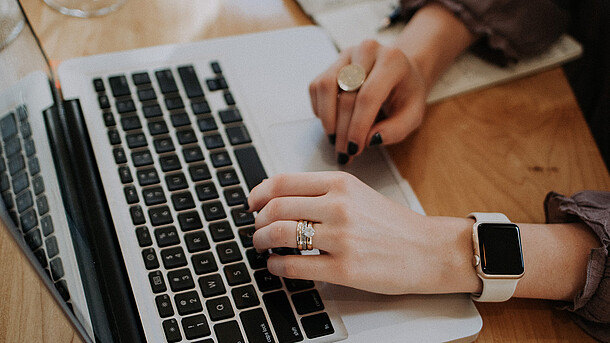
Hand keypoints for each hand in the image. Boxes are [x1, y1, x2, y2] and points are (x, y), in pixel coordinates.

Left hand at [247, 171, 475, 294]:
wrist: (429, 250)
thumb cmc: (394, 224)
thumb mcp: (359, 194)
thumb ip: (323, 193)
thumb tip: (281, 200)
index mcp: (341, 184)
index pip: (283, 182)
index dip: (259, 193)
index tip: (252, 203)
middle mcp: (339, 206)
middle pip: (276, 208)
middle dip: (257, 221)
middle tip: (256, 229)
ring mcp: (341, 238)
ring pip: (280, 234)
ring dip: (262, 242)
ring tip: (262, 247)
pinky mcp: (345, 269)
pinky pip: (294, 266)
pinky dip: (276, 267)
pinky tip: (276, 267)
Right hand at [308, 40, 427, 163]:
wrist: (401, 71)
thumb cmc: (406, 94)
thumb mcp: (413, 115)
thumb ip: (396, 130)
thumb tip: (370, 140)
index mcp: (392, 61)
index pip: (368, 96)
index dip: (358, 126)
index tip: (354, 149)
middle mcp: (367, 51)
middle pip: (346, 95)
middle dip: (343, 130)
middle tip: (344, 152)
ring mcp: (347, 54)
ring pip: (325, 87)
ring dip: (327, 119)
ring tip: (335, 139)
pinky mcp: (332, 63)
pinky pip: (316, 87)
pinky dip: (320, 109)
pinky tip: (332, 122)